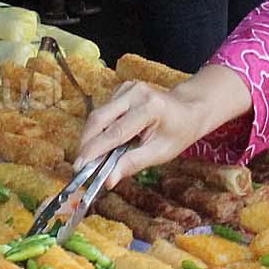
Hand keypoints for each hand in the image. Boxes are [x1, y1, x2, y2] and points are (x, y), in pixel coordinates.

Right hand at [74, 68, 254, 177]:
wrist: (188, 109)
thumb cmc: (178, 132)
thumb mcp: (160, 153)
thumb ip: (133, 164)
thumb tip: (109, 180)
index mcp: (150, 107)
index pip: (116, 132)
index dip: (95, 150)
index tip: (80, 167)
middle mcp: (136, 92)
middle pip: (99, 118)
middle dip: (85, 143)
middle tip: (79, 166)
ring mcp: (128, 87)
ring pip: (97, 114)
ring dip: (90, 137)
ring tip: (90, 158)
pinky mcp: (122, 88)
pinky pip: (103, 111)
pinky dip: (99, 129)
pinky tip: (104, 142)